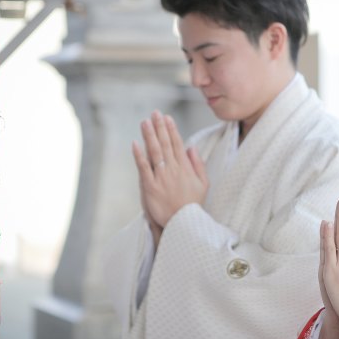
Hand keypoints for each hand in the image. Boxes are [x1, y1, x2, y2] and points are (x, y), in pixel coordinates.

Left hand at [133, 111, 208, 234]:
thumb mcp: (203, 184)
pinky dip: (139, 155)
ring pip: (154, 152)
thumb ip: (198, 165)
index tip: (167, 118)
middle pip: (165, 144)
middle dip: (160, 127)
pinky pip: (143, 168)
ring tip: (145, 122)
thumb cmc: (193, 205)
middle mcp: (173, 170)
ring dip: (149, 136)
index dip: (171, 130)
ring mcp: (161, 178)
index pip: (177, 144)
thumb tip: (191, 148)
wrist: (183, 224)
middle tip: (155, 113)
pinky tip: (135, 143)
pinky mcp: (150, 187)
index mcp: (185, 168)